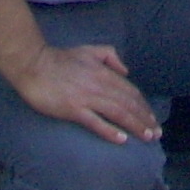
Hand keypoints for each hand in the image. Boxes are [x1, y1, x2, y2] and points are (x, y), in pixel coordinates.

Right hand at [12, 37, 160, 143]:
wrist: (33, 65)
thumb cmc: (60, 58)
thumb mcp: (89, 50)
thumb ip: (110, 55)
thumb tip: (126, 70)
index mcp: (104, 72)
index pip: (130, 91)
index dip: (143, 106)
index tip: (152, 119)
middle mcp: (100, 85)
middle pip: (128, 104)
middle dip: (145, 119)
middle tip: (156, 134)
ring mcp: (87, 98)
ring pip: (118, 113)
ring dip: (135, 125)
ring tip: (146, 137)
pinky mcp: (73, 109)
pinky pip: (96, 122)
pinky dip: (110, 131)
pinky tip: (121, 140)